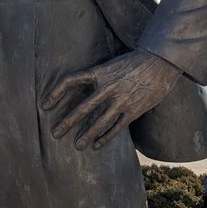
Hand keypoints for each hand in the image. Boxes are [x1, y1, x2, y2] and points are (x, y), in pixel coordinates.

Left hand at [42, 49, 181, 150]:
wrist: (161, 61)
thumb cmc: (135, 62)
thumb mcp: (112, 64)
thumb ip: (99, 77)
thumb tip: (82, 89)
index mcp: (100, 72)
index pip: (71, 80)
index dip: (56, 92)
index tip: (45, 104)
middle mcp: (108, 87)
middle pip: (82, 108)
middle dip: (67, 122)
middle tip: (55, 134)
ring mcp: (121, 100)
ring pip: (99, 122)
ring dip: (87, 135)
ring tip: (77, 145)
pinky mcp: (133, 110)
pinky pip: (116, 127)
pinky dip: (106, 137)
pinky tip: (97, 145)